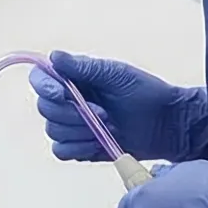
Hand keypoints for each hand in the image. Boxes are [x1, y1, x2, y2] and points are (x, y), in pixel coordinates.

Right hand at [30, 51, 207, 162]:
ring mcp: (72, 126)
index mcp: (73, 79)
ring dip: (79, 132)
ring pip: (53, 131)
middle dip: (71, 114)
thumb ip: (84, 68)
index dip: (44, 87)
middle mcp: (68, 101)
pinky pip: (61, 151)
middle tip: (103, 113)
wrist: (168, 125)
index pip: (40, 80)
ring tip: (107, 128)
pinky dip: (78, 148)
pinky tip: (98, 143)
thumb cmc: (146, 94)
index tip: (62, 94)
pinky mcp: (79, 147)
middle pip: (44, 109)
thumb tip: (53, 56)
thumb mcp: (116, 75)